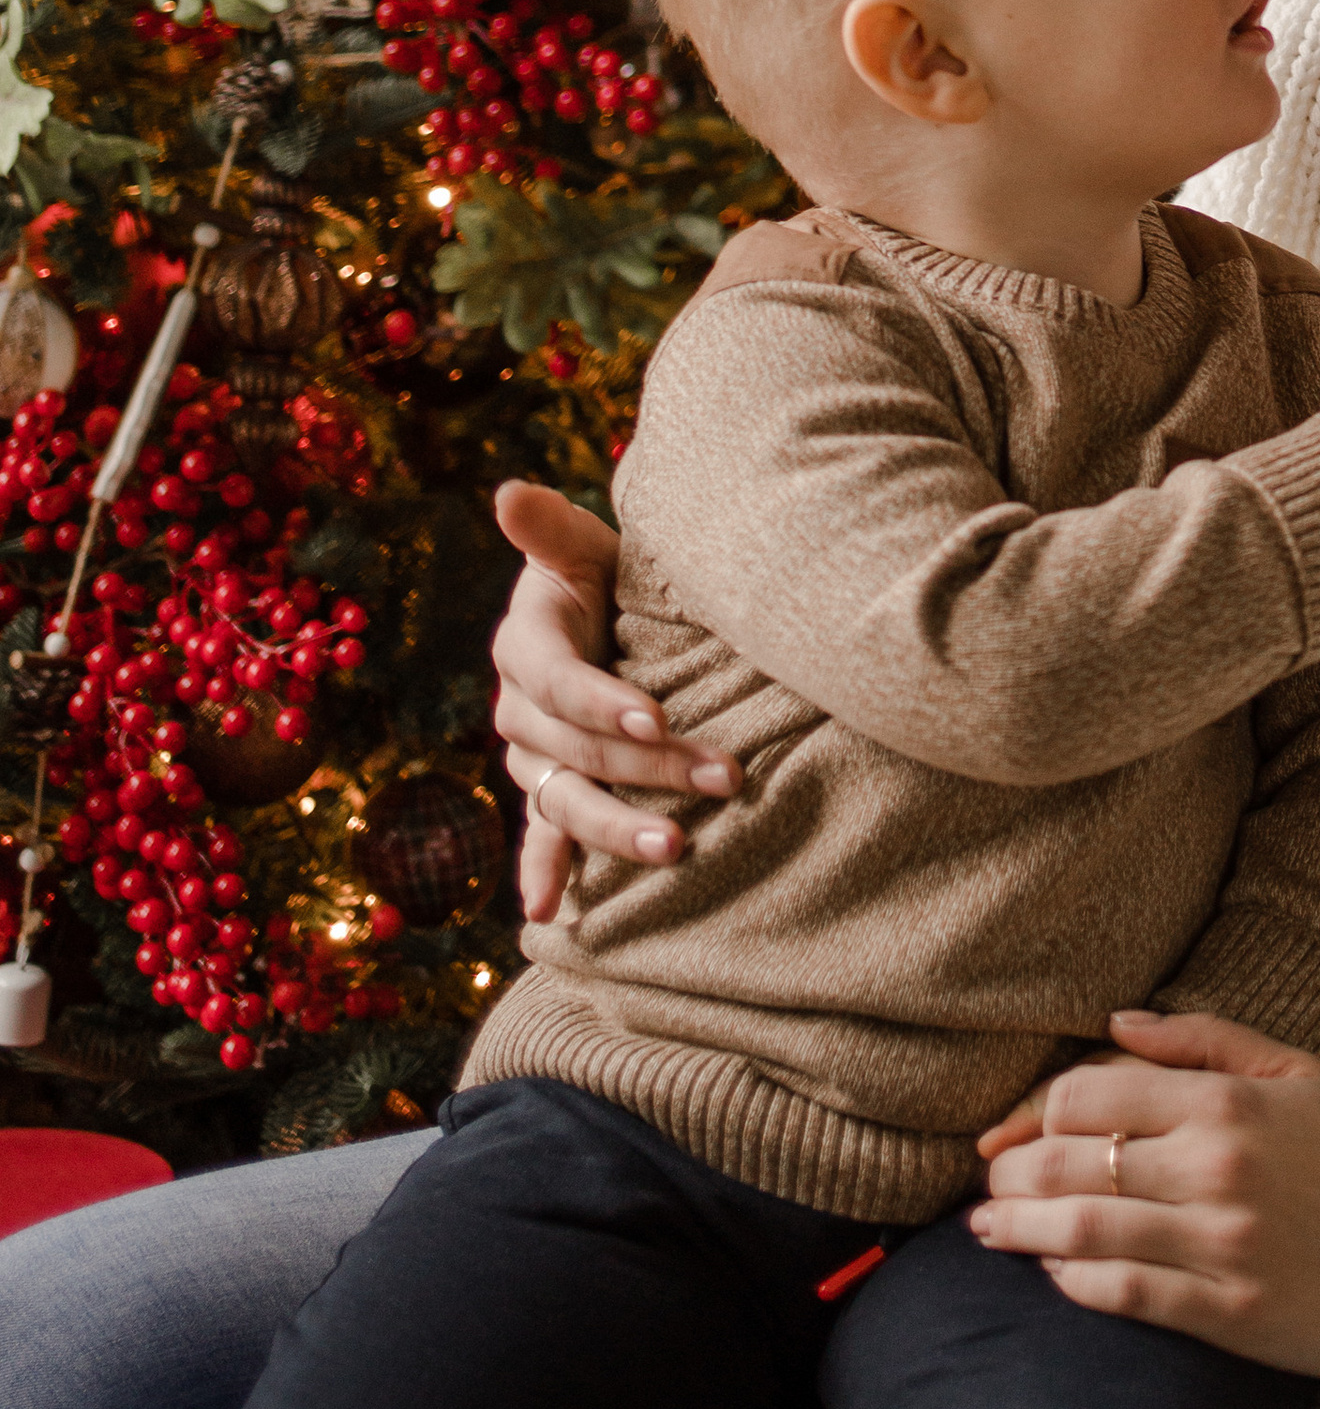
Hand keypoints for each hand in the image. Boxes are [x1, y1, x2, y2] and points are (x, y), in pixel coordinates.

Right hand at [489, 479, 737, 918]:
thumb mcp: (587, 547)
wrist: (611, 614)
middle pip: (578, 748)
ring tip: (675, 849)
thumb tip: (506, 491)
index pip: (560, 682)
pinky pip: (545, 835)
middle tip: (724, 778)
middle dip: (650, 766)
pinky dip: (545, 873)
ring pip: (566, 798)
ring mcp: (534, 758)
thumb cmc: (608, 574)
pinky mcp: (552, 790)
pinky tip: (550, 916)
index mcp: (525, 646)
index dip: (603, 701)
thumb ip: (552, 529)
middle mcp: (519, 708)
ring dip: (616, 829)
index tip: (659, 716)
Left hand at [972, 1010, 1319, 1379]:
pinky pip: (1123, 1294)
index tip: (1014, 1130)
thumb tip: (1117, 1020)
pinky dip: (1073, 1282)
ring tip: (989, 1228)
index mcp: (1228, 1104)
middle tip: (988, 1181)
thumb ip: (1204, 1039)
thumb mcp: (1298, 1073)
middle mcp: (1215, 1169)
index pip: (1090, 1093)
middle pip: (1071, 1162)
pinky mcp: (1225, 1312)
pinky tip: (1053, 1272)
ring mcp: (1218, 1245)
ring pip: (1083, 1233)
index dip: (1036, 1111)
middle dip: (1012, 1173)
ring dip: (1021, 1229)